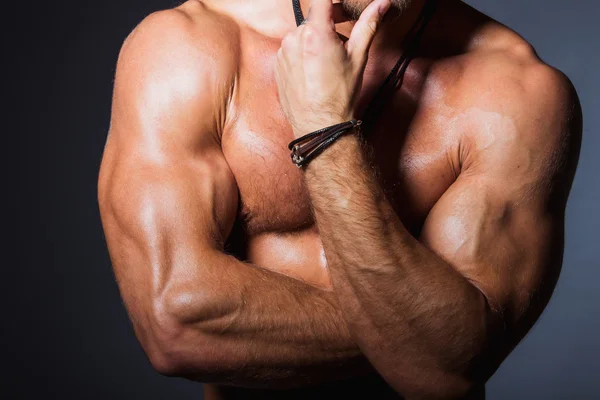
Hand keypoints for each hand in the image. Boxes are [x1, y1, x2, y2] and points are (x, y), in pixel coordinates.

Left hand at [274, 0, 391, 137]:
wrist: (319, 125)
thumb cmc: (340, 94)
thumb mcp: (358, 57)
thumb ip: (368, 25)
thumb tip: (381, 3)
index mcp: (315, 32)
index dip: (333, 2)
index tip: (340, 9)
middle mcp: (294, 38)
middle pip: (313, 19)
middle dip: (329, 25)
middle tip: (343, 42)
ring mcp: (283, 52)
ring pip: (302, 36)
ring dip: (315, 41)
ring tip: (328, 64)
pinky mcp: (278, 65)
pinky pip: (292, 50)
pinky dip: (303, 55)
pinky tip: (314, 72)